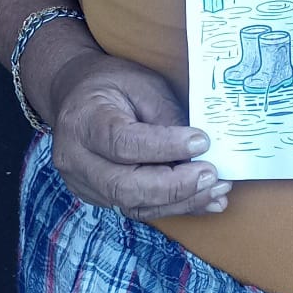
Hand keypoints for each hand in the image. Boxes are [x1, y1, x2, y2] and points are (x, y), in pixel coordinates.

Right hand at [49, 51, 230, 219]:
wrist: (75, 95)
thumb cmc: (112, 83)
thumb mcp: (141, 84)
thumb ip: (165, 116)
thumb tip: (198, 149)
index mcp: (84, 121)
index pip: (124, 143)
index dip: (165, 147)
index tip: (202, 141)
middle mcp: (76, 160)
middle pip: (125, 186)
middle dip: (175, 186)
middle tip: (213, 175)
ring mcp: (83, 184)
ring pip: (133, 205)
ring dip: (180, 202)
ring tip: (217, 191)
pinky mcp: (98, 198)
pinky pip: (136, 208)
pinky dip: (172, 207)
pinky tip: (203, 201)